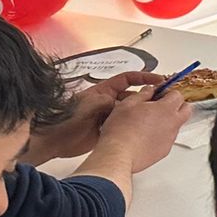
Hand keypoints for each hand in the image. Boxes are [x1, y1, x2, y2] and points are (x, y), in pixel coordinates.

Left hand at [22, 73, 161, 164]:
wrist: (55, 138)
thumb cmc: (68, 116)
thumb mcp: (95, 102)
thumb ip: (114, 101)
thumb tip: (130, 103)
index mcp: (104, 90)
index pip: (128, 79)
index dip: (143, 78)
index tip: (158, 80)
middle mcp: (107, 102)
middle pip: (132, 97)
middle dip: (146, 97)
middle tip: (161, 100)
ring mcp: (107, 117)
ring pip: (130, 113)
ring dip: (140, 113)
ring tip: (154, 115)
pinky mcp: (107, 131)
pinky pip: (124, 127)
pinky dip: (133, 127)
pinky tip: (142, 128)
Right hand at [91, 84, 190, 173]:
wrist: (119, 154)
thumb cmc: (121, 130)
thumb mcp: (128, 104)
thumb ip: (143, 94)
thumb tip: (149, 90)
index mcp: (167, 109)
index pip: (177, 95)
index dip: (167, 93)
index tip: (158, 95)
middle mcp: (173, 123)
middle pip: (185, 109)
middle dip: (176, 105)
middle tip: (160, 106)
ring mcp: (170, 138)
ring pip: (176, 125)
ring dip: (168, 121)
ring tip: (148, 123)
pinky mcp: (165, 150)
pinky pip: (168, 139)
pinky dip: (161, 135)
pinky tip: (145, 136)